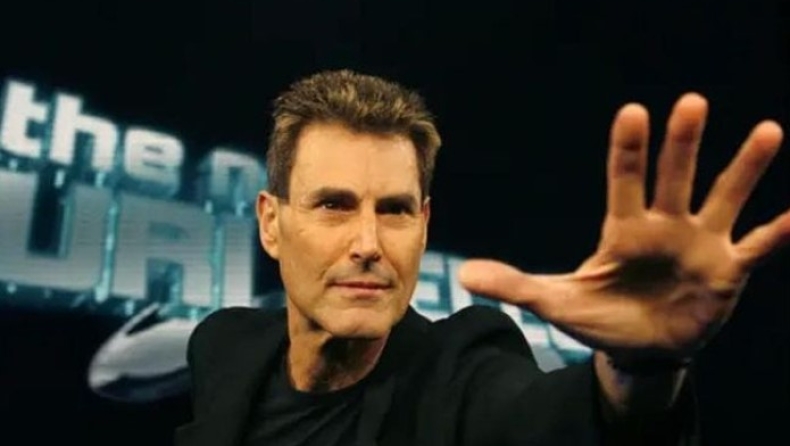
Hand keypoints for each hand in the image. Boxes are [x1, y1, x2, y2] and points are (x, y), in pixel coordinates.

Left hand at [458, 94, 788, 360]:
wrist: (638, 349)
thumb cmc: (598, 318)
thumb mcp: (555, 303)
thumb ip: (515, 285)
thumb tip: (465, 276)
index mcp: (624, 228)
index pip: (625, 179)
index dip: (629, 149)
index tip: (633, 113)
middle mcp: (665, 226)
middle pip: (676, 177)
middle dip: (684, 144)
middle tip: (692, 103)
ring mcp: (700, 245)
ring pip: (724, 198)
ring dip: (744, 169)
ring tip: (767, 130)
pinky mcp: (727, 272)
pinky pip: (759, 248)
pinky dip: (778, 233)